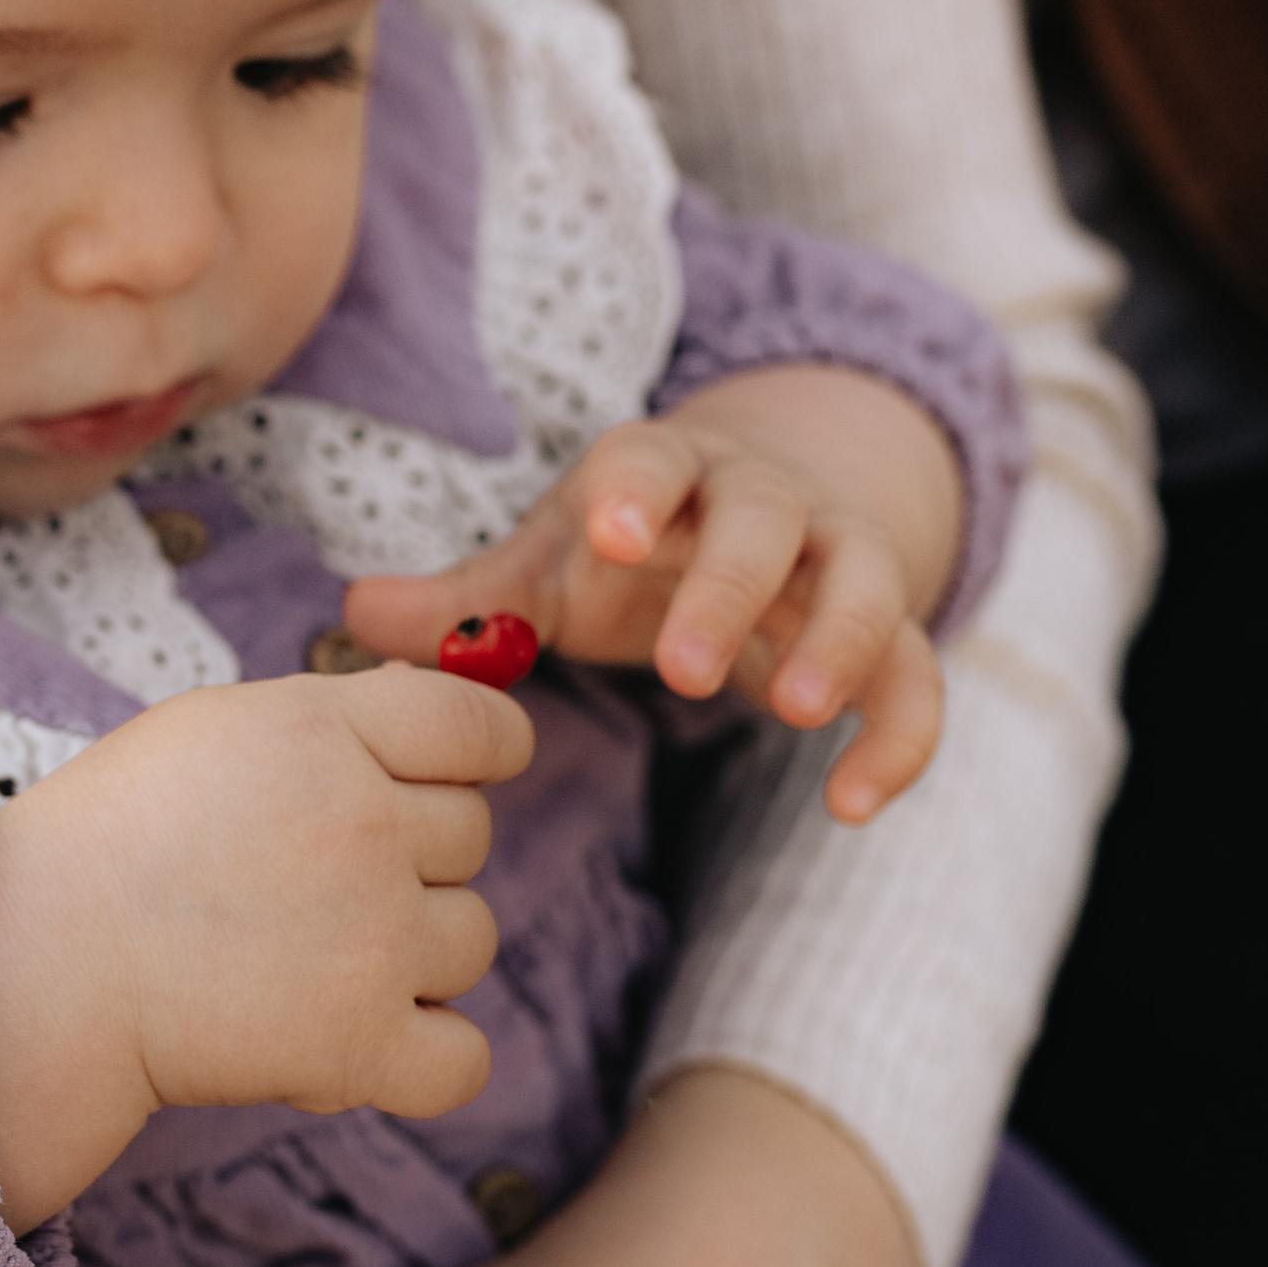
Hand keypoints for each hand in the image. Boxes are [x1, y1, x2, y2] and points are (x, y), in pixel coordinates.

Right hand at [0, 664, 533, 1229]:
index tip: (444, 782)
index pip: (482, 726)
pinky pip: (464, 1059)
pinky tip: (359, 1041)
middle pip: (472, 836)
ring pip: (472, 941)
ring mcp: (372, 937)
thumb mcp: (218, 729)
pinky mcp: (358, 1043)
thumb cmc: (115, 838)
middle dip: (410, 857)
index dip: (482, 754)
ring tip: (305, 959)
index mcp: (326, 731)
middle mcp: (366, 824)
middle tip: (304, 883)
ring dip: (410, 956)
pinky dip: (426, 1059)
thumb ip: (335, 716)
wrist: (37, 961)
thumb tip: (441, 709)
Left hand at [350, 365, 962, 821]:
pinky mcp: (890, 630)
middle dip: (727, 589)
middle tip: (682, 670)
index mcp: (667, 472)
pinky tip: (852, 806)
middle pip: (765, 524)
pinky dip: (899, 737)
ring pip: (867, 583)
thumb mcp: (555, 557)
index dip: (635, 491)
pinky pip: (917, 677)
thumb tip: (351, 612)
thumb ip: (468, 595)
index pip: (653, 460)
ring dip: (840, 644)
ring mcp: (839, 560)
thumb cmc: (636, 537)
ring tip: (797, 716)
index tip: (605, 532)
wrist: (776, 504)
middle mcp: (766, 501)